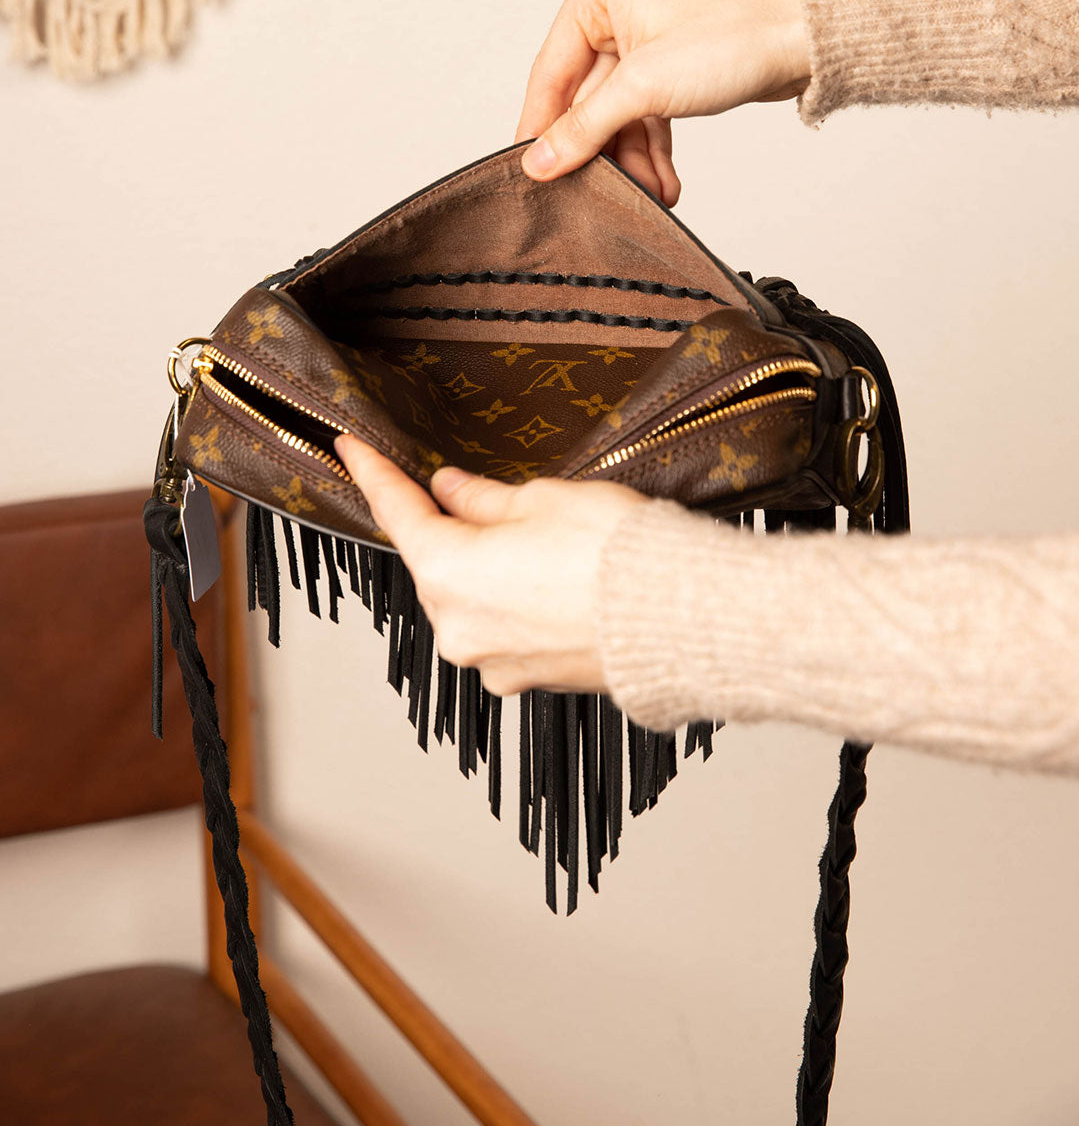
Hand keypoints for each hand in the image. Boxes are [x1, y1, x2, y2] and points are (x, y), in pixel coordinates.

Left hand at [334, 435, 641, 696]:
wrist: (681, 620)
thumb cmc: (617, 555)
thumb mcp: (544, 499)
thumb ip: (485, 500)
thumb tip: (451, 492)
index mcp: (448, 573)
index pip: (397, 512)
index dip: (373, 473)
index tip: (350, 447)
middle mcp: (458, 627)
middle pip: (432, 563)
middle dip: (445, 524)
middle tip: (466, 486)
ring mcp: (492, 661)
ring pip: (467, 600)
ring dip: (483, 565)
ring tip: (533, 534)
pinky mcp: (529, 678)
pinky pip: (502, 629)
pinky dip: (512, 600)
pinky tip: (547, 576)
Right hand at [515, 0, 809, 202]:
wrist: (805, 42)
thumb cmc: (736, 37)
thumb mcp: (645, 88)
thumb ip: (585, 127)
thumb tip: (538, 161)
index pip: (551, 70)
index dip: (541, 127)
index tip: (529, 174)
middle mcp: (614, 4)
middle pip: (585, 96)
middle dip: (602, 150)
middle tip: (593, 193)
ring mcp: (642, 33)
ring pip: (617, 110)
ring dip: (631, 157)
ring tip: (646, 194)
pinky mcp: (667, 60)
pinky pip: (644, 110)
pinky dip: (651, 147)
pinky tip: (662, 184)